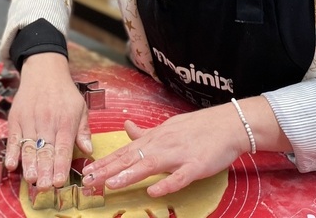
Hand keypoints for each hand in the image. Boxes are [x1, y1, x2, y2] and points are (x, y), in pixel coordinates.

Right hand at [3, 53, 92, 189]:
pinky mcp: (16, 119)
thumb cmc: (64, 93)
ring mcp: (29, 120)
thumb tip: (88, 150)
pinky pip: (13, 138)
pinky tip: (11, 165)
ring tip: (31, 180)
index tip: (59, 181)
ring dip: (29, 165)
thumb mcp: (80, 107)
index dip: (60, 165)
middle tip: (44, 188)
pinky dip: (11, 152)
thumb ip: (83, 130)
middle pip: (45, 150)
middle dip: (44, 170)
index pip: (63, 147)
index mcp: (65, 121)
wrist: (43, 71)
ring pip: (29, 147)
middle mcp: (46, 121)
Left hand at [81, 104, 249, 196]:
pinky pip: (179, 177)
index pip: (124, 151)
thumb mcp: (167, 127)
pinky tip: (152, 191)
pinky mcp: (196, 166)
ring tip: (110, 184)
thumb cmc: (198, 128)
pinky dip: (166, 184)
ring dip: (129, 175)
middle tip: (88, 180)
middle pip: (131, 158)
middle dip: (108, 170)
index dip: (105, 162)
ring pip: (150, 165)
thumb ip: (146, 132)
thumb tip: (127, 127)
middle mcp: (162, 145)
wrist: (228, 124)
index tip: (86, 172)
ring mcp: (179, 155)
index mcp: (155, 138)